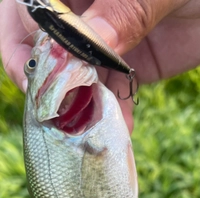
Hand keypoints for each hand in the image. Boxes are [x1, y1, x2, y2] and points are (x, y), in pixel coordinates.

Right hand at [1, 0, 199, 131]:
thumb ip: (124, 10)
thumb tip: (86, 44)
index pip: (28, 9)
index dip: (25, 42)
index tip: (41, 75)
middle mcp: (82, 11)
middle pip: (44, 50)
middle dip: (49, 84)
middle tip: (60, 115)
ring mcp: (104, 42)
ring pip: (76, 80)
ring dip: (80, 110)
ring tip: (88, 135)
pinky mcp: (126, 68)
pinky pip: (110, 96)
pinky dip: (111, 118)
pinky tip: (117, 134)